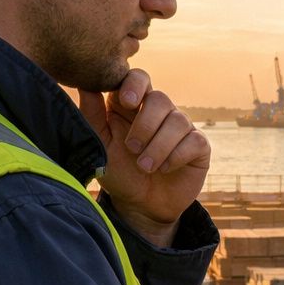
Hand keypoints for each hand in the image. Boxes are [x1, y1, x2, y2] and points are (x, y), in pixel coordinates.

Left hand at [78, 69, 208, 245]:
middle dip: (145, 124)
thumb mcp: (100, 145)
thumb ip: (92, 115)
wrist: (140, 206)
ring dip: (158, 146)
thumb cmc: (117, 172)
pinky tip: (165, 169)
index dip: (135, 85)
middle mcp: (159, 112)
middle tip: (131, 147)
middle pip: (160, 98)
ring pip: (178, 121)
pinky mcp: (198, 146)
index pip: (139, 78)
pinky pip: (194, 140)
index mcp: (133, 106)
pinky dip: (176, 156)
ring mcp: (181, 128)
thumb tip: (85, 84)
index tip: (126, 102)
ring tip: (144, 166)